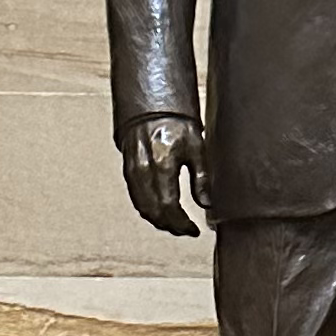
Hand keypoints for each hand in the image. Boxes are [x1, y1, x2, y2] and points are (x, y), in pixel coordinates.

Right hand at [122, 115, 209, 235]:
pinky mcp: (128, 169)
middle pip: (154, 211)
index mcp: (162, 164)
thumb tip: (207, 204)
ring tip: (175, 224)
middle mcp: (143, 169)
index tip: (193, 230)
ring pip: (142, 207)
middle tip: (186, 230)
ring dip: (158, 220)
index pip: (169, 206)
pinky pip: (136, 197)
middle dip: (170, 226)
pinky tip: (160, 212)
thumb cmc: (177, 123)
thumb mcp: (197, 148)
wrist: (152, 105)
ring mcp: (132, 170)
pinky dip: (148, 209)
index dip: (181, 223)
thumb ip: (201, 178)